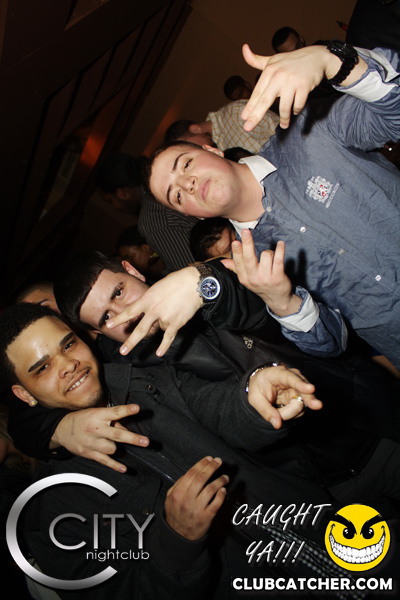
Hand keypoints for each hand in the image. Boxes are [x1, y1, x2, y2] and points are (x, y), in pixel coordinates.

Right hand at [51, 404, 148, 471]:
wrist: (62, 429)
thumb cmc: (83, 419)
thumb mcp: (96, 413)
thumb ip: (112, 420)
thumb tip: (127, 428)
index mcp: (98, 415)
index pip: (115, 412)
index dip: (126, 410)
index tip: (137, 408)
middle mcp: (96, 428)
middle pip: (117, 434)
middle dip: (132, 438)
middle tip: (146, 442)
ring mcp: (92, 442)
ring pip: (113, 448)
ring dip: (116, 446)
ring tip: (109, 441)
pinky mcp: (89, 453)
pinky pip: (105, 461)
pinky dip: (115, 465)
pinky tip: (124, 468)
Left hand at [106, 266, 202, 356]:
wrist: (193, 284)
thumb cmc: (175, 282)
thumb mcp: (156, 288)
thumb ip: (149, 300)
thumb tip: (147, 311)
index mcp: (147, 299)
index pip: (130, 312)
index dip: (119, 319)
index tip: (108, 325)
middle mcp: (153, 310)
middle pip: (140, 330)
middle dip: (131, 342)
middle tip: (122, 351)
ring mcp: (164, 318)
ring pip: (160, 327)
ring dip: (165, 320)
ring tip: (174, 307)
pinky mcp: (175, 323)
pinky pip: (168, 338)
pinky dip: (164, 346)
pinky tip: (159, 353)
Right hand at [165, 456, 228, 539]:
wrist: (178, 536)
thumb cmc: (176, 514)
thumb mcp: (170, 498)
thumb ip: (178, 484)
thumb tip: (189, 473)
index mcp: (178, 493)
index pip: (191, 473)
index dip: (201, 464)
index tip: (209, 459)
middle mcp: (187, 500)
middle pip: (201, 478)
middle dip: (211, 467)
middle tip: (218, 461)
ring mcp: (197, 509)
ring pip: (211, 489)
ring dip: (219, 480)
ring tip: (225, 477)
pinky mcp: (206, 518)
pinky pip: (216, 504)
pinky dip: (221, 495)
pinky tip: (223, 490)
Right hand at [222, 231, 300, 315]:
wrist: (277, 299)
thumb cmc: (261, 285)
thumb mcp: (247, 279)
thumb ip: (236, 268)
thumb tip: (223, 261)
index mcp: (244, 278)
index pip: (239, 262)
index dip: (237, 252)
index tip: (235, 241)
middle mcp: (254, 278)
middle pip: (249, 258)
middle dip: (247, 243)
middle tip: (246, 231)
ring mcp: (266, 278)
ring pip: (266, 255)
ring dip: (270, 252)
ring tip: (271, 257)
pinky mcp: (278, 277)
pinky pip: (279, 259)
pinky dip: (280, 249)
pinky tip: (281, 244)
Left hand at [241, 44, 366, 129]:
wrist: (316, 56)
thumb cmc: (290, 61)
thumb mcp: (272, 60)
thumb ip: (256, 60)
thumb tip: (243, 48)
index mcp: (269, 71)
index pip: (257, 93)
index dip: (250, 107)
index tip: (243, 118)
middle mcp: (279, 76)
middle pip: (265, 101)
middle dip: (255, 116)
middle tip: (247, 128)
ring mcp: (292, 81)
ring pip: (284, 107)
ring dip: (284, 119)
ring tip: (284, 125)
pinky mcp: (304, 86)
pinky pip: (298, 105)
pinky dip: (296, 110)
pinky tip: (295, 111)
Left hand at [247, 363, 321, 428]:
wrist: (261, 383)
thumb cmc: (258, 388)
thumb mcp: (255, 399)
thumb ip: (265, 411)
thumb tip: (277, 424)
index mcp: (277, 374)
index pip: (290, 378)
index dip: (301, 384)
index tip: (311, 388)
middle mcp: (292, 377)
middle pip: (304, 389)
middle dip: (310, 398)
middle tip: (318, 406)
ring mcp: (299, 386)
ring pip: (303, 402)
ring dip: (291, 412)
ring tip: (277, 411)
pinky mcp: (302, 395)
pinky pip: (301, 409)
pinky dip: (292, 413)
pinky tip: (283, 410)